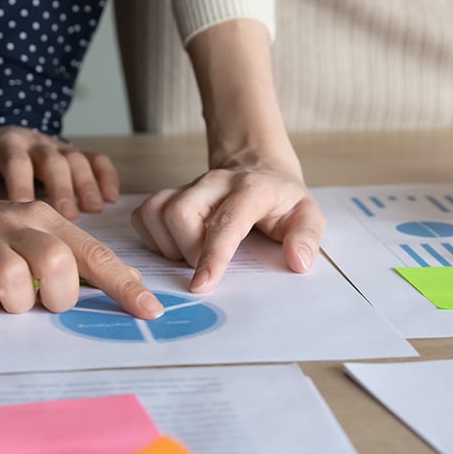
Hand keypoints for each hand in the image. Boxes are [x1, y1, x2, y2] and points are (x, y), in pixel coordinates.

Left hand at [0, 127, 119, 219]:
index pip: (14, 159)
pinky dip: (106, 176)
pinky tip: (111, 199)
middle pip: (51, 159)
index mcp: (4, 142)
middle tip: (67, 215)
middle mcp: (34, 141)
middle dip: (61, 186)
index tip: (24, 209)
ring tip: (92, 210)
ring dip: (86, 184)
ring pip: (76, 159)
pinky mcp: (74, 155)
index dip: (21, 182)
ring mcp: (57, 147)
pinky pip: (96, 159)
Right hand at [0, 199, 163, 319]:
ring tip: (1, 296)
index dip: (123, 286)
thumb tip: (132, 282)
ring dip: (13, 303)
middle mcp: (12, 222)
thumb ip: (81, 259)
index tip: (150, 312)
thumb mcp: (36, 238)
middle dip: (57, 296)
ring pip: (13, 282)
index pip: (92, 254)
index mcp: (43, 218)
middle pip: (55, 263)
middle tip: (41, 301)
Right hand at [131, 166, 324, 292]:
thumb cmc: (280, 200)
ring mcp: (188, 186)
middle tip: (205, 266)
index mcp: (251, 189)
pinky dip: (153, 237)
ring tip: (192, 255)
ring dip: (169, 245)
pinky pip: (144, 215)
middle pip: (179, 212)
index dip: (212, 255)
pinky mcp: (169, 194)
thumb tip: (297, 261)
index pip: (227, 221)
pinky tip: (175, 246)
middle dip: (187, 251)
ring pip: (157, 213)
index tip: (201, 285)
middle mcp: (214, 183)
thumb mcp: (307, 215)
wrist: (258, 168)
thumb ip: (307, 237)